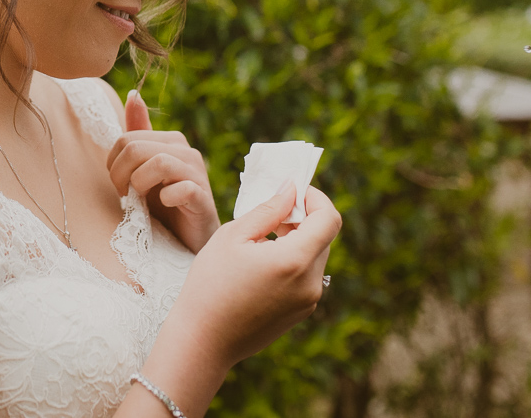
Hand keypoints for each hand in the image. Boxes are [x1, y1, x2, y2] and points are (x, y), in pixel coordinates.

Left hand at [106, 91, 219, 252]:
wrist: (190, 240)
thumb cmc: (165, 205)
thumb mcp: (145, 167)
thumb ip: (139, 133)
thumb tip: (133, 94)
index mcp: (170, 141)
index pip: (126, 138)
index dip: (113, 163)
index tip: (118, 185)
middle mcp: (186, 151)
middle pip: (136, 148)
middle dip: (120, 174)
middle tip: (124, 195)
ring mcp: (197, 174)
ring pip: (159, 162)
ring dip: (140, 184)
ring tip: (140, 200)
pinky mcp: (203, 199)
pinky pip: (182, 189)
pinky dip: (166, 199)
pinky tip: (165, 206)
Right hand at [154, 183, 341, 374]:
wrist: (202, 342)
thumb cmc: (210, 285)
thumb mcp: (233, 236)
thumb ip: (268, 209)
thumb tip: (291, 188)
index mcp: (295, 261)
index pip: (329, 218)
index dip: (315, 198)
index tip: (293, 191)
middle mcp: (310, 284)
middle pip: (323, 236)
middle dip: (302, 218)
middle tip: (271, 213)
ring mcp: (308, 302)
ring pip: (314, 256)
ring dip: (296, 240)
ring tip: (261, 240)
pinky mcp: (300, 313)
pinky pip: (306, 277)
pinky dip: (292, 261)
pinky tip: (261, 264)